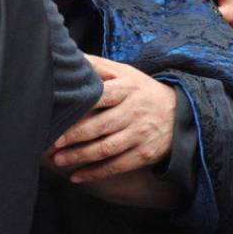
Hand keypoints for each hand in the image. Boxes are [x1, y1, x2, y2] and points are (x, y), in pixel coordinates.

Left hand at [50, 56, 176, 182]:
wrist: (180, 114)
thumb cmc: (142, 91)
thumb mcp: (126, 73)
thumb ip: (98, 66)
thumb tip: (71, 56)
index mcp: (127, 89)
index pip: (101, 97)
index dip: (80, 108)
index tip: (58, 117)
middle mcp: (134, 112)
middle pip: (101, 127)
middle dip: (75, 137)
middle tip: (52, 144)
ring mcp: (140, 134)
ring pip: (106, 149)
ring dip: (80, 156)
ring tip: (58, 160)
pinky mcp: (143, 154)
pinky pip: (117, 166)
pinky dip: (95, 173)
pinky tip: (75, 176)